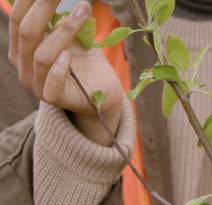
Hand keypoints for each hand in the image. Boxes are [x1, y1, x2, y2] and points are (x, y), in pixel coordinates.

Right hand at [8, 0, 123, 144]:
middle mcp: (23, 65)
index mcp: (22, 47)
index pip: (18, 18)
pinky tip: (69, 55)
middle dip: (44, 7)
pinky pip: (51, 83)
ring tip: (84, 10)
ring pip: (42, 55)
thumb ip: (62, 19)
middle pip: (27, 32)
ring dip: (64, 30)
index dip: (30, 0)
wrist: (102, 93)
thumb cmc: (85, 62)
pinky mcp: (54, 98)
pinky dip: (59, 68)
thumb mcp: (73, 36)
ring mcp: (36, 84)